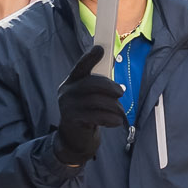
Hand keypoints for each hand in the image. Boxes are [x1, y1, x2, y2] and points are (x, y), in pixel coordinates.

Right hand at [53, 44, 125, 166]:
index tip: (100, 48)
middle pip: (91, 83)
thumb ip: (99, 89)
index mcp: (71, 83)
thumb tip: (119, 87)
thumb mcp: (89, 98)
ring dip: (114, 106)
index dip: (90, 57)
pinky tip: (115, 121)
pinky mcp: (73, 120)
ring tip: (120, 112)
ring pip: (97, 100)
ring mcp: (68, 106)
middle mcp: (66, 92)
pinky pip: (97, 116)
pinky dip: (111, 118)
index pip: (80, 67)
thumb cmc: (87, 114)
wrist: (75, 139)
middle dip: (110, 86)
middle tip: (121, 92)